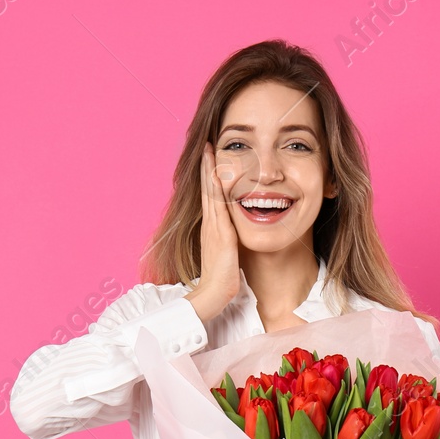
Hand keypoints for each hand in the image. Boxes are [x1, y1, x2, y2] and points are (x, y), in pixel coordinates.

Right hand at [187, 144, 239, 322]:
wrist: (214, 293)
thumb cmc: (222, 279)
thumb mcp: (226, 254)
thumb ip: (228, 243)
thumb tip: (233, 237)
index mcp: (211, 228)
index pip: (209, 196)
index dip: (208, 177)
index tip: (210, 159)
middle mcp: (209, 224)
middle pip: (206, 189)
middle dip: (206, 166)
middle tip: (206, 145)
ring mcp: (213, 227)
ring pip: (209, 191)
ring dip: (208, 169)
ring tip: (209, 150)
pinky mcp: (220, 232)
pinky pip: (217, 204)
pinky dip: (215, 187)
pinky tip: (217, 172)